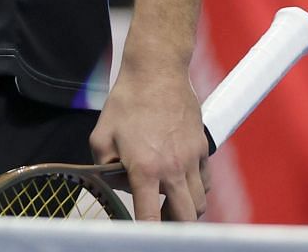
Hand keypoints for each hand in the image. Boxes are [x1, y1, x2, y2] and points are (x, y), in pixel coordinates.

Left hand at [90, 60, 209, 220]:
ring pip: (199, 202)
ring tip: (168, 202)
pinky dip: (196, 189)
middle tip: (159, 221)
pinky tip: (181, 182)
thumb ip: (104, 167)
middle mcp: (173, 168)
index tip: (144, 236)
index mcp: (144, 168)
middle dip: (173, 226)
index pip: (150, 215)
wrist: (156, 72)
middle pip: (186, 217)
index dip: (147, 231)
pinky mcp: (203, 149)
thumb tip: (115, 184)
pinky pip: (205, 182)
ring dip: (185, 208)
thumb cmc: (127, 102)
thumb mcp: (101, 136)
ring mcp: (192, 159)